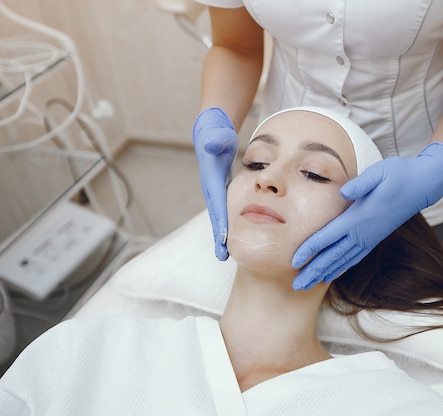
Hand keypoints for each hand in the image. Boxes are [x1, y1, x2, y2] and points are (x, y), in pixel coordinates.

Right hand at [192, 107, 238, 260]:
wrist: (211, 132)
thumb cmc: (216, 134)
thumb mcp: (217, 135)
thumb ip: (215, 140)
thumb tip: (212, 145)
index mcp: (211, 179)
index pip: (218, 204)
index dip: (220, 223)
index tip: (224, 241)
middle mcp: (211, 188)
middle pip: (216, 216)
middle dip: (219, 236)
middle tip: (223, 256)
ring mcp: (215, 190)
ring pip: (220, 216)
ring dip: (222, 234)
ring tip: (225, 254)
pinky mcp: (220, 190)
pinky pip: (224, 210)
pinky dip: (226, 224)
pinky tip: (231, 237)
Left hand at [291, 142, 442, 289]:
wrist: (423, 185)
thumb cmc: (398, 175)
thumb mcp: (379, 173)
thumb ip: (360, 184)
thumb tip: (343, 190)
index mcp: (358, 218)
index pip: (328, 237)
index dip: (310, 250)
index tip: (294, 262)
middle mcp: (363, 232)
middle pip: (332, 256)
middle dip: (313, 272)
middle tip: (296, 286)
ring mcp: (370, 238)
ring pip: (343, 261)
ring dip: (324, 274)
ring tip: (309, 285)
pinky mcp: (375, 238)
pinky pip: (355, 257)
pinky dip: (341, 268)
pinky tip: (332, 274)